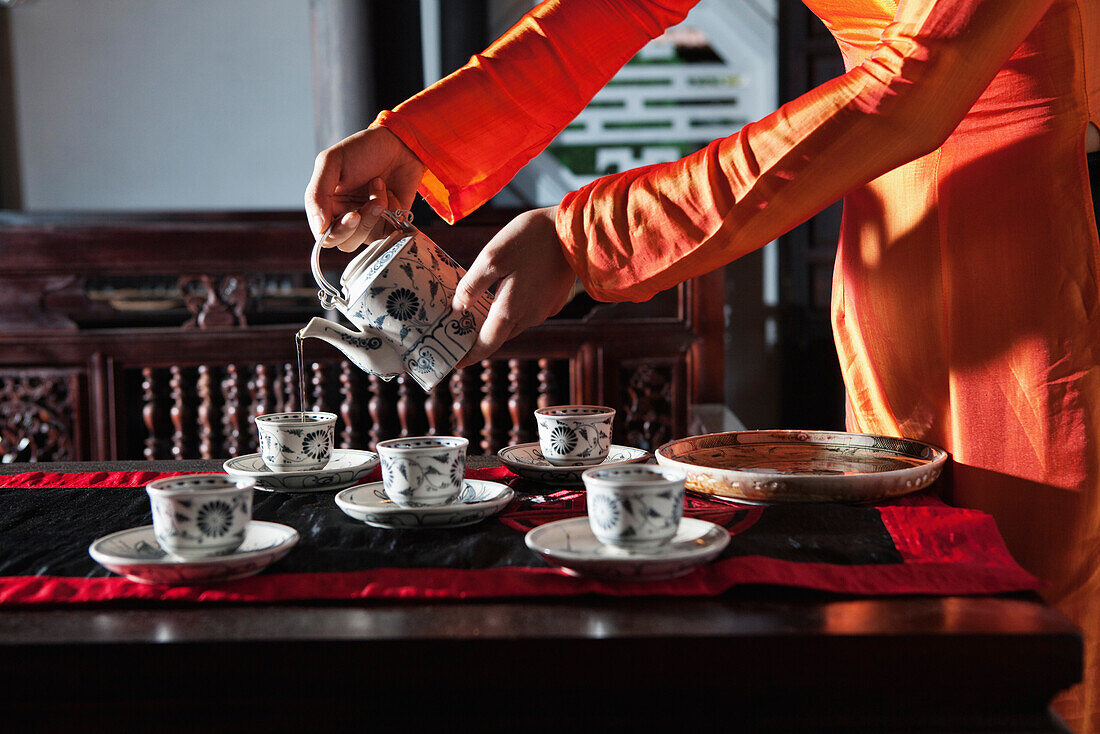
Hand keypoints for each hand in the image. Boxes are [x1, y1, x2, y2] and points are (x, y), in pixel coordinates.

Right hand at [304, 126, 426, 251]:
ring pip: (368, 238)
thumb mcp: (331, 162)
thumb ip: (317, 194)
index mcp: (325, 205)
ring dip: (378, 213)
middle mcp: (344, 217)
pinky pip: (389, 232)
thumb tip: (318, 226)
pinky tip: (391, 194)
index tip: (353, 214)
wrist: (399, 144)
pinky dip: (393, 212)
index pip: (324, 236)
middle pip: (346, 243)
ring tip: (381, 186)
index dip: (338, 231)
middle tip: (374, 200)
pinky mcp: (388, 223)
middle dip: (363, 223)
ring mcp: (367, 222)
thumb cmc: (363, 150)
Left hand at [452, 206, 577, 367]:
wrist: (575, 230)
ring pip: (515, 322)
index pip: (486, 344)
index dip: (470, 355)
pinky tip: (509, 290)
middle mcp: (529, 317)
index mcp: (510, 310)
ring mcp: (545, 310)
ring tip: (482, 308)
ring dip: (499, 319)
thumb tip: (458, 307)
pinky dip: (516, 307)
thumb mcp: (492, 256)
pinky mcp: (555, 300)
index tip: (456, 363)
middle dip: (481, 337)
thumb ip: (472, 285)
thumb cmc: (531, 239)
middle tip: (461, 331)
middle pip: (500, 334)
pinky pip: (530, 310)